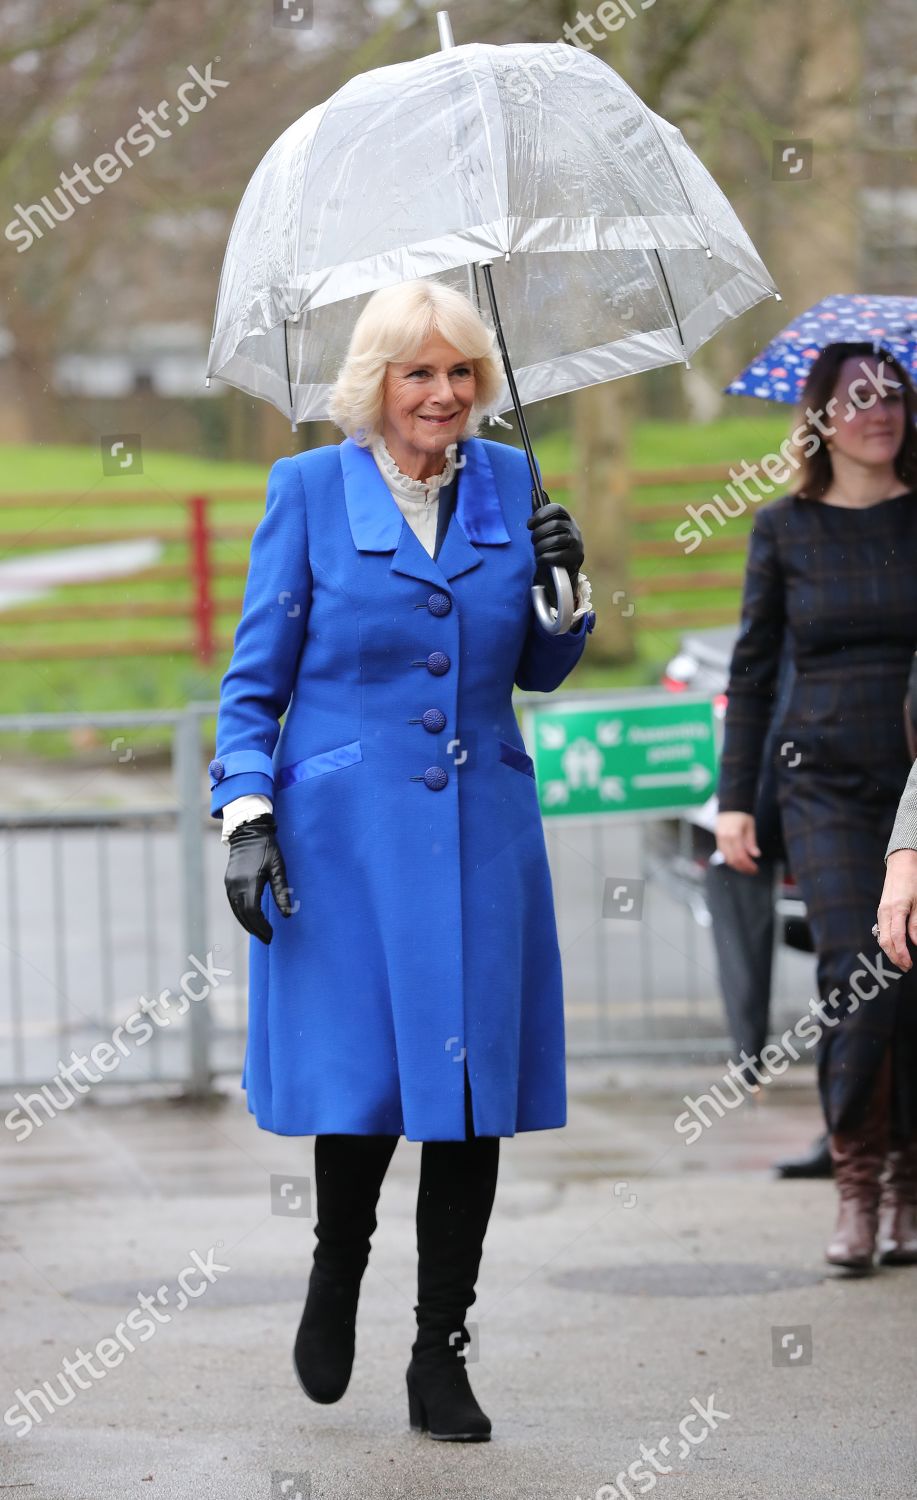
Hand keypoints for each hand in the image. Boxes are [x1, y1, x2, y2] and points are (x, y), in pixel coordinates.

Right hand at [224, 812, 293, 944]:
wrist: (248, 832)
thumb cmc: (267, 849)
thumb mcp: (278, 869)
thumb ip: (281, 892)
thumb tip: (288, 915)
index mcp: (249, 883)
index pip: (253, 913)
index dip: (262, 927)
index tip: (271, 935)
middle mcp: (236, 886)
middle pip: (244, 915)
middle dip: (255, 929)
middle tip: (267, 938)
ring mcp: (230, 884)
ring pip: (236, 911)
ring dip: (247, 924)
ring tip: (260, 932)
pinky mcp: (228, 882)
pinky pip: (233, 904)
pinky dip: (241, 915)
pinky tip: (249, 919)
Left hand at [526, 499, 584, 589]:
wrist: (562, 571)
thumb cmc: (551, 548)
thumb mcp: (546, 532)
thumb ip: (540, 517)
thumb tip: (532, 493)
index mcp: (566, 519)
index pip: (557, 508)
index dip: (541, 514)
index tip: (529, 524)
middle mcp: (574, 528)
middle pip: (555, 524)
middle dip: (538, 533)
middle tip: (532, 541)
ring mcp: (577, 543)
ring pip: (556, 540)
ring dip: (541, 547)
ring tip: (536, 552)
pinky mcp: (576, 557)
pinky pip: (557, 556)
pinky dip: (545, 558)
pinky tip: (540, 560)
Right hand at [715, 811, 760, 873]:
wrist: (731, 805)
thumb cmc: (742, 815)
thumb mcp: (750, 827)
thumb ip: (751, 842)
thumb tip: (756, 855)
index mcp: (734, 835)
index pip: (741, 856)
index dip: (748, 865)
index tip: (755, 869)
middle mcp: (725, 838)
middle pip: (733, 860)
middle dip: (743, 868)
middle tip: (751, 871)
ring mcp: (719, 839)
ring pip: (726, 858)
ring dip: (736, 865)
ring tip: (745, 868)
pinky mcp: (718, 839)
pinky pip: (723, 854)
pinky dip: (731, 859)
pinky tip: (738, 861)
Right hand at [876, 848, 916, 971]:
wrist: (901, 863)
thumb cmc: (913, 880)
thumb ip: (916, 923)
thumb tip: (916, 941)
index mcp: (895, 910)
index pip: (895, 938)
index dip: (902, 954)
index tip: (909, 964)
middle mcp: (884, 912)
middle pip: (884, 941)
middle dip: (894, 957)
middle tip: (906, 967)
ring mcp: (881, 911)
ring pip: (881, 937)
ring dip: (890, 951)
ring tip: (901, 960)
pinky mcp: (882, 910)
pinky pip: (881, 930)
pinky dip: (887, 941)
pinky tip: (896, 946)